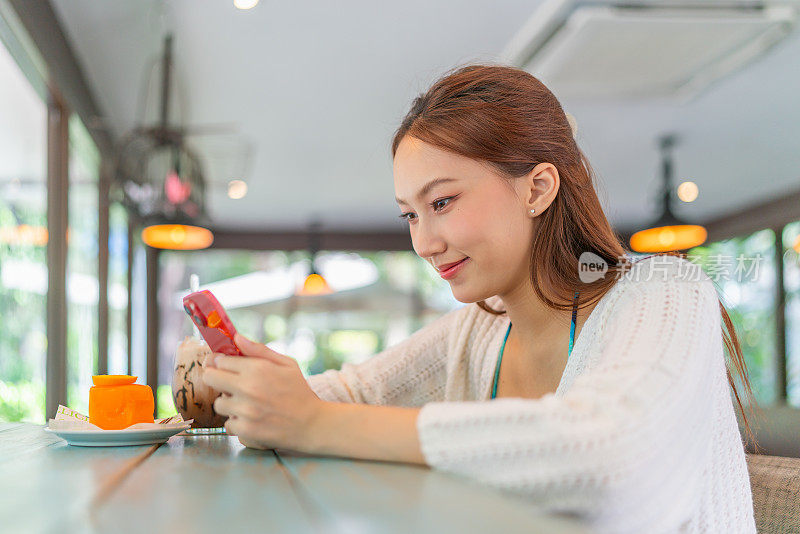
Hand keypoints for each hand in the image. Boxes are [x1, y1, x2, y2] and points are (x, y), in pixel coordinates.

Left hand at [202, 332, 324, 450]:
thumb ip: (259, 350)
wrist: (312, 424)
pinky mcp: (245, 430)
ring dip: (229, 404)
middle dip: (217, 379)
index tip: (225, 367)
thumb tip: (237, 337)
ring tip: (247, 405)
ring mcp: (245, 410)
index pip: (220, 360)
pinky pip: (228, 424)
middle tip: (229, 385)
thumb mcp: (287, 364)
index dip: (221, 363)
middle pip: (210, 378)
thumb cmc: (300, 392)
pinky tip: (252, 420)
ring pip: (218, 404)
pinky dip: (237, 423)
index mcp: (257, 368)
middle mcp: (248, 388)